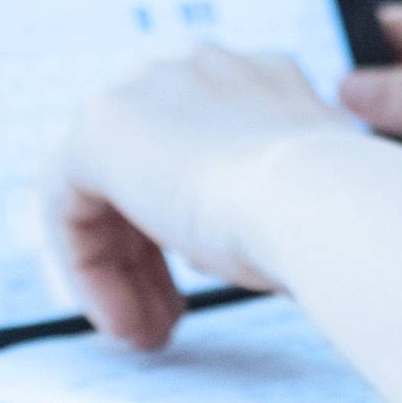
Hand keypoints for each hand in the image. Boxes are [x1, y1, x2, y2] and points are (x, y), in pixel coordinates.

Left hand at [54, 46, 358, 349]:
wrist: (324, 201)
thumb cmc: (333, 217)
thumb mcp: (299, 205)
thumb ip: (262, 199)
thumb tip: (226, 234)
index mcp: (255, 80)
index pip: (196, 152)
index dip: (189, 231)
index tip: (201, 291)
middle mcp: (195, 69)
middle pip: (144, 170)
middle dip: (148, 256)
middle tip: (165, 322)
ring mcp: (144, 88)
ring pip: (104, 191)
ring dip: (120, 271)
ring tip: (145, 333)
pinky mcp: (98, 127)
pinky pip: (68, 204)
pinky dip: (88, 267)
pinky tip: (120, 317)